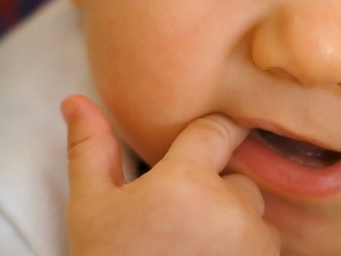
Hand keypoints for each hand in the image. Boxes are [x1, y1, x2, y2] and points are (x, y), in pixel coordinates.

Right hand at [61, 95, 279, 254]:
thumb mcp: (91, 210)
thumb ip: (90, 150)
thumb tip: (75, 100)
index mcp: (187, 181)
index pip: (219, 129)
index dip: (211, 134)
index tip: (204, 144)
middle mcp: (231, 207)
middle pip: (238, 178)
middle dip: (216, 193)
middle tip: (179, 224)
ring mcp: (255, 244)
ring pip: (254, 215)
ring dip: (234, 226)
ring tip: (192, 251)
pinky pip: (264, 248)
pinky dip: (244, 253)